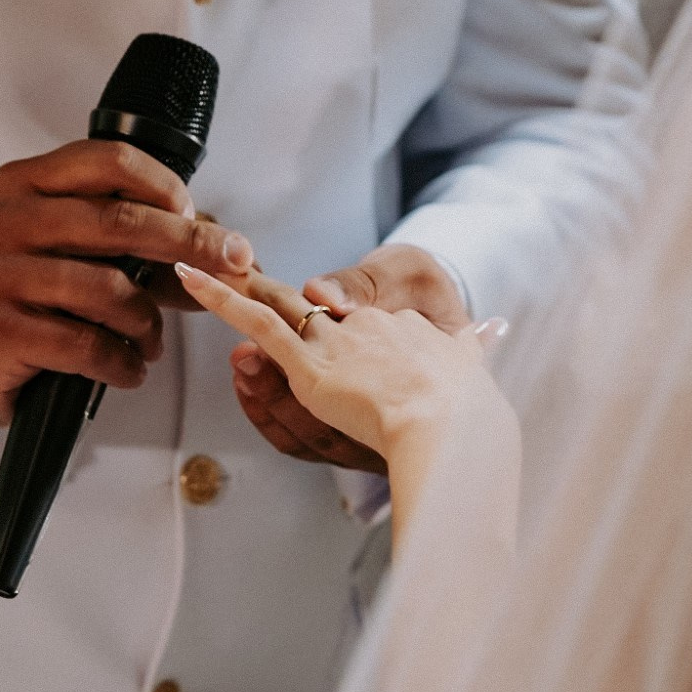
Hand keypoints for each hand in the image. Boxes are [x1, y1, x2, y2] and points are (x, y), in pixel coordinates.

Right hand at [0, 141, 256, 431]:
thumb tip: (218, 247)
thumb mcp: (62, 253)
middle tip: (230, 266)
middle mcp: (3, 220)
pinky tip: (126, 369)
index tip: (197, 216)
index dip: (165, 187)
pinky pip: (87, 344)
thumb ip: (129, 242)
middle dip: (188, 245)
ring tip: (150, 341)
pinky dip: (122, 362)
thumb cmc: (17, 303)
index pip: (109, 162)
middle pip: (119, 221)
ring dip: (148, 322)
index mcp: (22, 185)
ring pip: (109, 289)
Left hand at [178, 263, 503, 462]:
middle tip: (234, 268)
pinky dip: (224, 301)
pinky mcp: (309, 365)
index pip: (363, 323)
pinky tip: (194, 283)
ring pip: (279, 312)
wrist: (457, 423)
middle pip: (314, 308)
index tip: (327, 317)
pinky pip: (259, 326)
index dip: (339, 321)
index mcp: (408, 330)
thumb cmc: (471, 408)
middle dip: (272, 291)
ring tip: (200, 276)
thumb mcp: (473, 363)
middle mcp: (368, 328)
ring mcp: (336, 344)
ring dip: (237, 295)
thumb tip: (496, 324)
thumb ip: (478, 343)